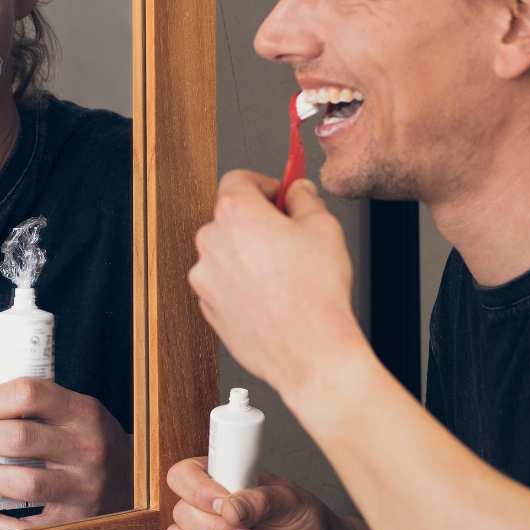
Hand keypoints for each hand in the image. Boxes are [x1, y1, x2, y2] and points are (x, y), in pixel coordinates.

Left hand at [0, 379, 133, 529]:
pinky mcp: (73, 526)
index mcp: (84, 413)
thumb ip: (14, 403)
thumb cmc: (84, 440)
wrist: (135, 481)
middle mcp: (88, 450)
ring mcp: (84, 491)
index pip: (29, 393)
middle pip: (18, 438)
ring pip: (20, 482)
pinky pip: (21, 529)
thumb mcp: (63, 411)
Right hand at [163, 456, 347, 529]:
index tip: (223, 504)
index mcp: (221, 481)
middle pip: (180, 512)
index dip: (196, 490)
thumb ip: (260, 500)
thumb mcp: (290, 502)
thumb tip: (229, 507)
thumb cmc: (305, 524)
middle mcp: (207, 509)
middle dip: (213, 529)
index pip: (184, 475)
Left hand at [188, 170, 364, 405]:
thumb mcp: (324, 227)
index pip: (238, 178)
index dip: (264, 184)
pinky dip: (242, 284)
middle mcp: (211, 242)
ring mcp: (205, 278)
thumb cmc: (315, 294)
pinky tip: (273, 296)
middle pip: (230, 217)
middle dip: (258, 221)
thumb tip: (298, 190)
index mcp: (235, 213)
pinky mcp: (208, 306)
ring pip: (226, 253)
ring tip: (286, 273)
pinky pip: (224, 284)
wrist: (309, 351)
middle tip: (291, 235)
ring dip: (249, 254)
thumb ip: (305, 198)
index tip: (280, 195)